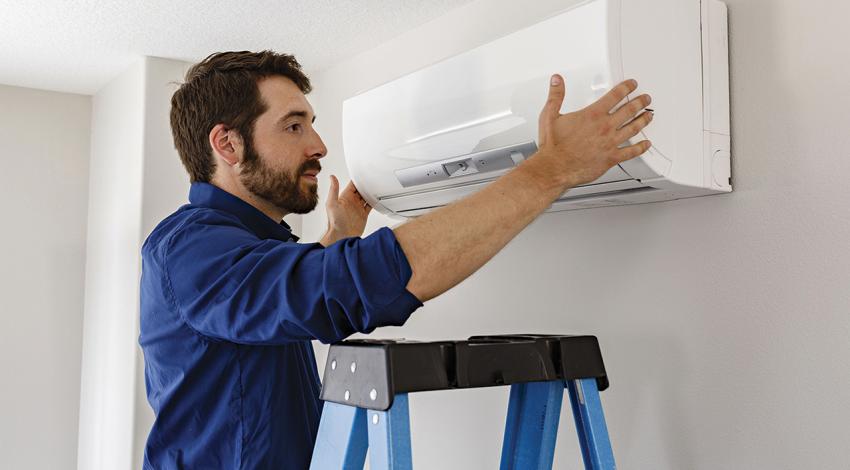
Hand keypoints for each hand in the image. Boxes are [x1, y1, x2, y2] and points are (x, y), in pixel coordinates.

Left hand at [319, 175, 371, 245]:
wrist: (342, 236)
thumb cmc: (335, 222)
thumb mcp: (332, 203)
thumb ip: (334, 190)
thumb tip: (332, 177)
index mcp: (345, 197)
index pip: (353, 185)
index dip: (358, 179)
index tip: (364, 174)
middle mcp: (352, 202)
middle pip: (361, 190)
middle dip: (367, 185)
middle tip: (374, 179)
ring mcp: (358, 208)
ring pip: (366, 197)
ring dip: (371, 192)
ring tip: (377, 187)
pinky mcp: (363, 214)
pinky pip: (370, 206)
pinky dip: (375, 202)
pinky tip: (378, 199)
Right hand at [536, 75, 652, 188]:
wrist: (555, 168)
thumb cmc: (553, 146)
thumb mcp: (549, 115)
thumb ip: (556, 96)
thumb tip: (557, 81)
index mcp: (592, 115)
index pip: (615, 95)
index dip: (626, 87)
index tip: (632, 85)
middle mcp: (604, 127)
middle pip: (629, 110)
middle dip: (640, 102)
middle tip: (646, 99)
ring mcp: (610, 143)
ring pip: (633, 128)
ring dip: (644, 120)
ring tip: (649, 116)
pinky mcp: (611, 158)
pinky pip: (631, 152)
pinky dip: (641, 148)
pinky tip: (646, 144)